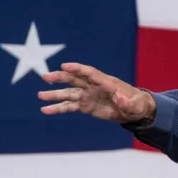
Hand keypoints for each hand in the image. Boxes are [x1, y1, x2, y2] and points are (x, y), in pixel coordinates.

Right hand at [39, 62, 155, 122]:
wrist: (134, 110)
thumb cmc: (137, 104)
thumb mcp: (136, 104)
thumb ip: (128, 102)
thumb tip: (121, 98)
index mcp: (106, 82)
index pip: (90, 73)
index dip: (77, 69)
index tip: (64, 66)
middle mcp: (93, 86)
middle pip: (75, 79)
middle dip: (61, 77)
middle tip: (46, 76)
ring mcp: (88, 95)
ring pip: (68, 93)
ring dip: (54, 94)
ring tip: (40, 95)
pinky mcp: (85, 106)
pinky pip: (69, 106)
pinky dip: (58, 108)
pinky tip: (46, 110)